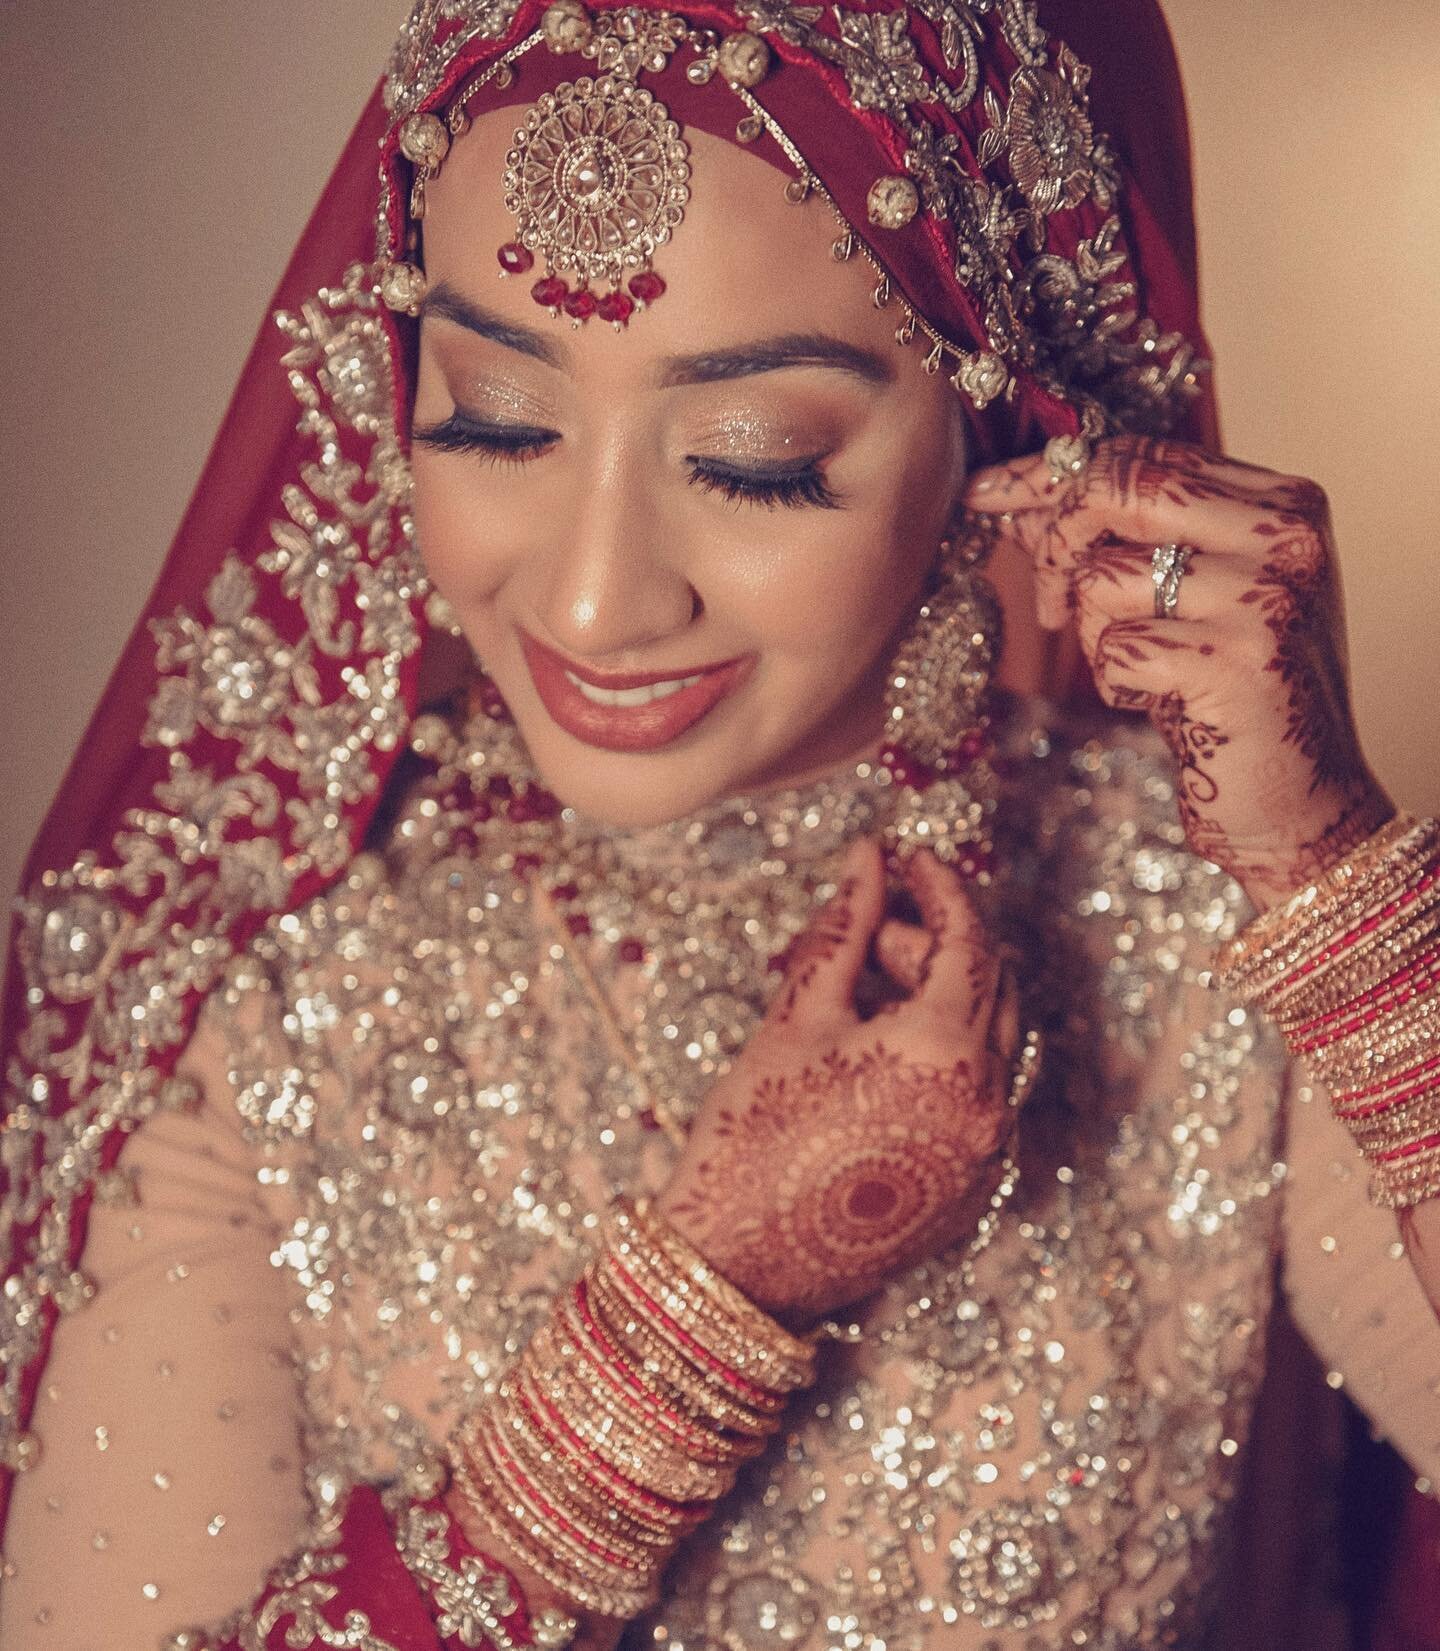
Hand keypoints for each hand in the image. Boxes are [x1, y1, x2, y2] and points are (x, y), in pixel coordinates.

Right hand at [654, 840, 1018, 1323]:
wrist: (738, 1265)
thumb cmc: (753, 1136)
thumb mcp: (797, 1017)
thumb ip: (845, 929)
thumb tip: (868, 859)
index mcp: (944, 1052)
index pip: (969, 939)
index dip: (939, 887)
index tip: (908, 858)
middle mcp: (986, 1102)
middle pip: (989, 984)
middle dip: (935, 943)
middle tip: (867, 937)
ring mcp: (986, 1151)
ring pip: (993, 1039)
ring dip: (944, 999)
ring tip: (865, 998)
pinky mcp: (975, 1187)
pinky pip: (982, 1094)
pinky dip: (948, 1056)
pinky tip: (880, 1057)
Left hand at [963, 436, 1393, 908]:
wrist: (1297, 802)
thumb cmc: (1229, 697)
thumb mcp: (1185, 598)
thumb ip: (1123, 537)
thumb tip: (1019, 496)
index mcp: (1281, 503)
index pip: (1144, 453)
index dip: (1053, 474)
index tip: (987, 493)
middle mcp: (1284, 535)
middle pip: (1119, 488)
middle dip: (1055, 542)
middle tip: (1046, 603)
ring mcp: (1266, 596)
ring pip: (1105, 577)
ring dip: (1096, 636)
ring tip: (1145, 673)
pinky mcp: (1235, 661)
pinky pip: (1114, 648)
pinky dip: (1116, 683)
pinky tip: (1164, 706)